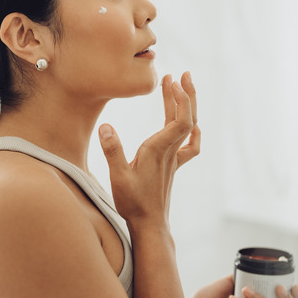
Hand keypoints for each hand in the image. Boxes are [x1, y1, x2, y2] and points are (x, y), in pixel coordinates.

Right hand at [98, 72, 199, 225]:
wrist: (149, 224)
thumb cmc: (133, 203)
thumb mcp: (117, 177)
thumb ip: (112, 151)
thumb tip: (106, 126)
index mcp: (158, 150)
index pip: (181, 121)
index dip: (181, 99)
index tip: (172, 80)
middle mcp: (169, 151)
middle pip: (188, 118)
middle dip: (186, 93)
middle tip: (181, 73)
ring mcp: (173, 158)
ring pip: (187, 127)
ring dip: (185, 105)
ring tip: (178, 85)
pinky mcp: (172, 165)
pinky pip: (189, 144)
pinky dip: (192, 129)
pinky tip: (190, 123)